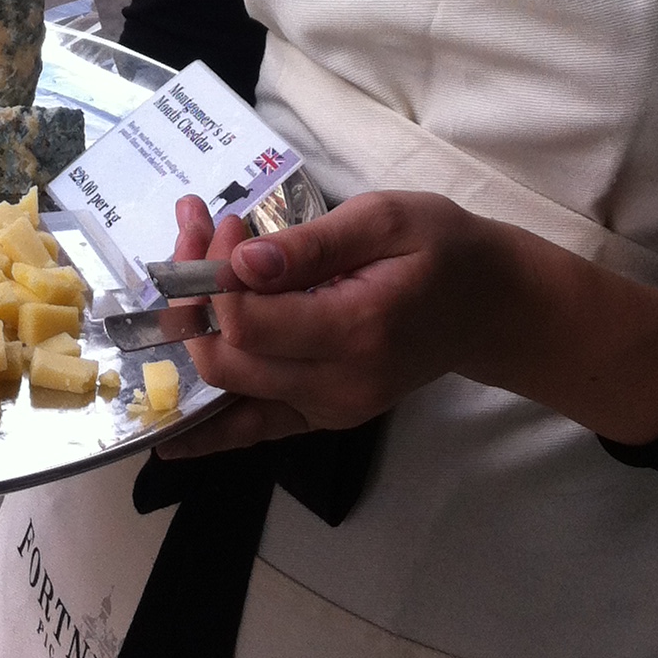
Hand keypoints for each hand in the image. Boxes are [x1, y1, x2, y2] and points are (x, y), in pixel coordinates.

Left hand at [157, 190, 657, 459]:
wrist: (490, 308)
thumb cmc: (444, 250)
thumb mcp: (386, 220)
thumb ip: (311, 244)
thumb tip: (241, 262)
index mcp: (355, 331)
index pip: (247, 322)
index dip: (215, 272)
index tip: (226, 222)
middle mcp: (336, 386)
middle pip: (225, 358)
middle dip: (193, 293)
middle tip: (200, 230)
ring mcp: (327, 410)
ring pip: (227, 389)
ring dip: (191, 332)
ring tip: (185, 270)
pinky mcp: (320, 417)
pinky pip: (252, 431)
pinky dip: (208, 429)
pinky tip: (168, 438)